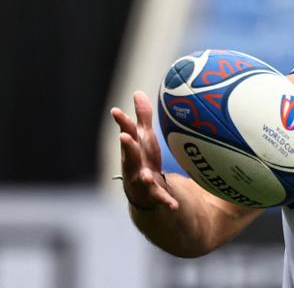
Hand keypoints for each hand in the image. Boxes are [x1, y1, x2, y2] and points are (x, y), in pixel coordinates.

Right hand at [111, 91, 178, 210]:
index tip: (116, 111)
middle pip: (129, 156)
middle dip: (127, 146)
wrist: (144, 193)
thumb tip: (137, 92)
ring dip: (142, 177)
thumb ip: (142, 118)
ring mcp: (141, 182)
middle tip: (124, 136)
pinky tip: (174, 205)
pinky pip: (160, 198)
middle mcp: (133, 166)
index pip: (127, 134)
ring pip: (139, 179)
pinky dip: (165, 201)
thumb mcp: (144, 138)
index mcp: (132, 150)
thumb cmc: (143, 160)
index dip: (121, 122)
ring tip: (146, 175)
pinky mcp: (153, 196)